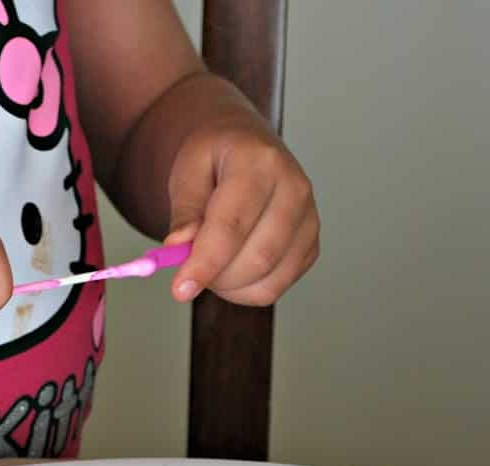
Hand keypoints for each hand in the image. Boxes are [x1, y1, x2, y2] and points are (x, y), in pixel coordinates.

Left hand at [163, 119, 318, 305]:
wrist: (247, 150)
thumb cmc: (217, 160)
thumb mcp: (187, 172)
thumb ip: (184, 211)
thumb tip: (180, 247)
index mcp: (259, 163)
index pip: (232, 225)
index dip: (205, 263)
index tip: (180, 289)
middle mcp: (294, 189)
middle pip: (257, 258)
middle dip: (216, 277)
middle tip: (189, 268)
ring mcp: (308, 219)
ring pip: (268, 279)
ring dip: (228, 286)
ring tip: (210, 262)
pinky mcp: (310, 246)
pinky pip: (275, 287)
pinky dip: (245, 291)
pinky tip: (230, 269)